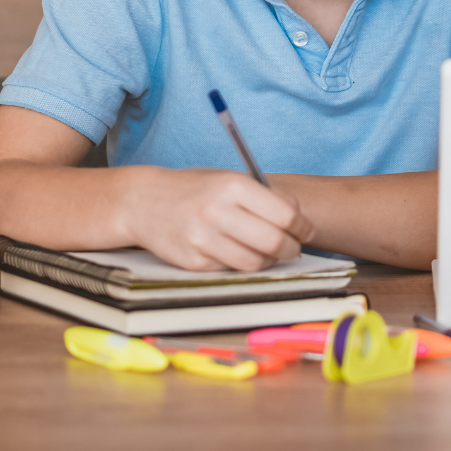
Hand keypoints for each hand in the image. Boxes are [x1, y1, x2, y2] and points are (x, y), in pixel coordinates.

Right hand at [118, 167, 315, 270]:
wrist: (144, 201)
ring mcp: (203, 239)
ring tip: (269, 253)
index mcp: (233, 186)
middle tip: (294, 248)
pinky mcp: (192, 262)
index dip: (302, 226)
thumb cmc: (194, 189)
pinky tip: (240, 253)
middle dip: (291, 248)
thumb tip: (299, 218)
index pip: (284, 214)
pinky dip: (242, 265)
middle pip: (274, 241)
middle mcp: (217, 212)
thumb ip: (263, 196)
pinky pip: (231, 270)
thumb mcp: (229, 180)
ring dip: (269, 261)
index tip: (307, 231)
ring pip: (255, 262)